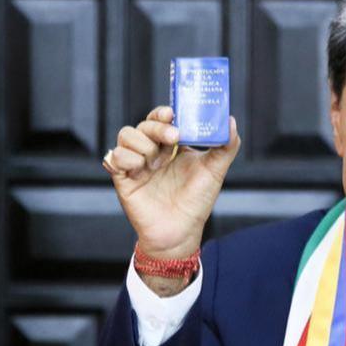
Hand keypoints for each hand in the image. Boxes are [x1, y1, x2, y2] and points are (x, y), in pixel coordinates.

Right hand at [102, 105, 240, 259]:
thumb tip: (231, 122)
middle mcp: (152, 151)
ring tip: (156, 163)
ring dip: (141, 143)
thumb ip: (226, 146)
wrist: (180, 232)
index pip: (161, 119)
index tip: (172, 114)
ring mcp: (136, 164)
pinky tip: (140, 169)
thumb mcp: (214, 171)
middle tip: (174, 136)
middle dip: (157, 127)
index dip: (163, 113)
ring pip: (126, 135)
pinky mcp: (123, 178)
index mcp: (171, 146)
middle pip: (144, 124)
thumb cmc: (196, 202)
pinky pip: (114, 157)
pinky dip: (126, 158)